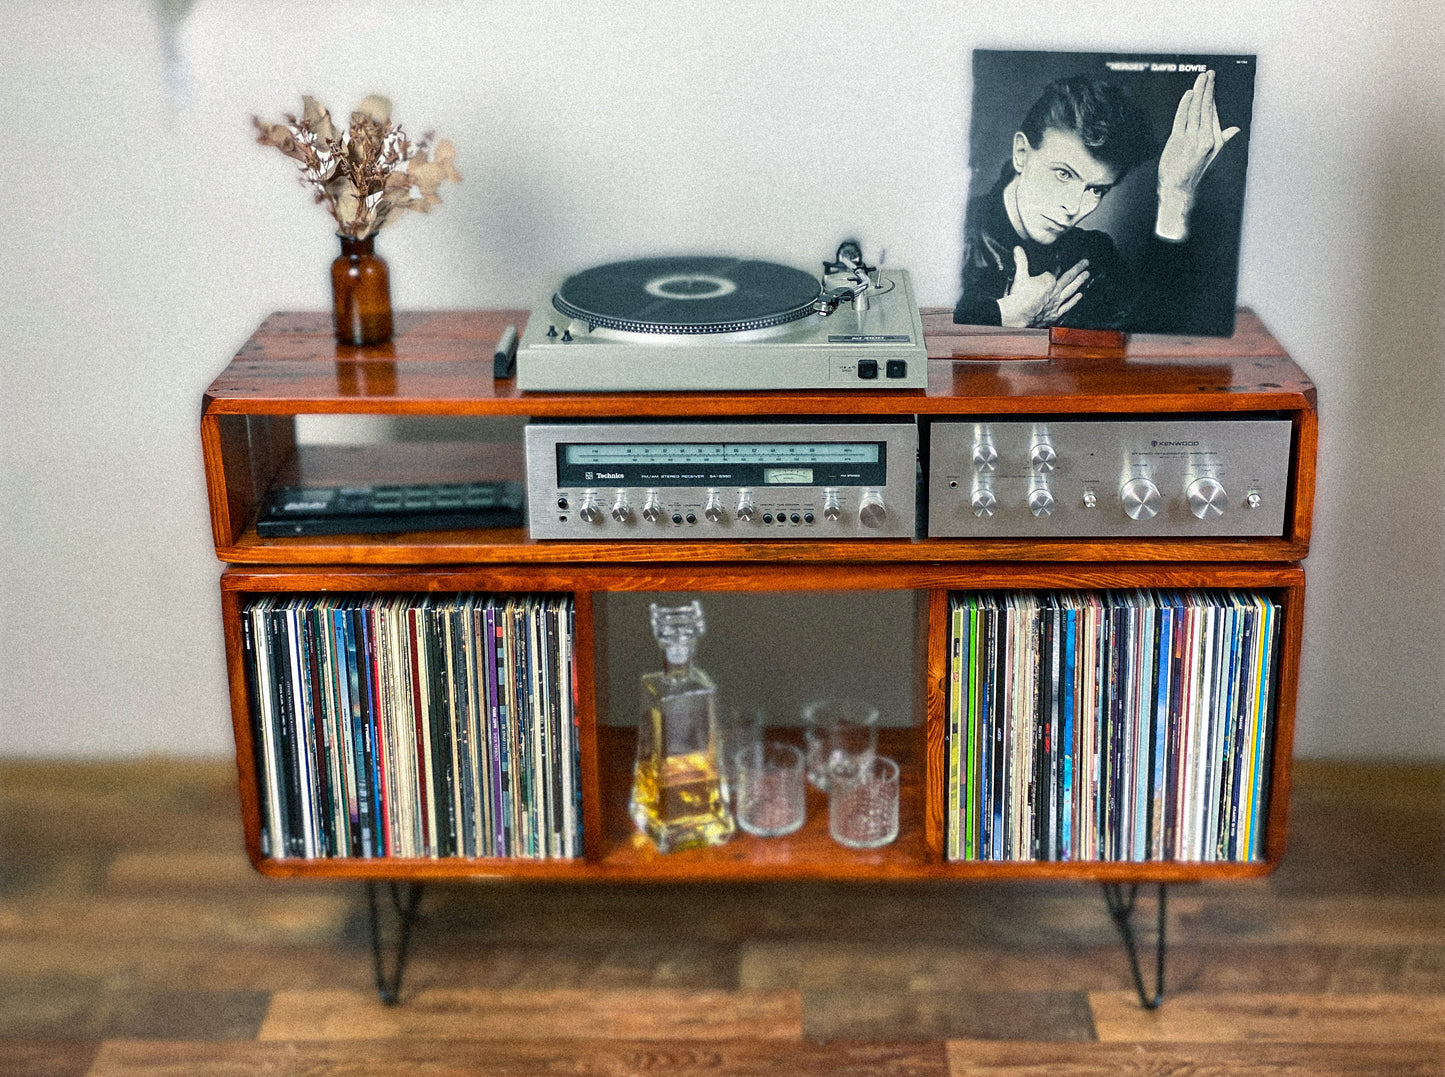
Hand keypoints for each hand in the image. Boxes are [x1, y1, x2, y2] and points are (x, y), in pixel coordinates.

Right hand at [996, 247, 1089, 327]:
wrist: (1018, 315)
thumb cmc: (1019, 297)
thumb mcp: (1020, 276)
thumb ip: (1021, 261)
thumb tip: (1018, 249)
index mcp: (1048, 280)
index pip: (1055, 269)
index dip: (1058, 265)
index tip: (1060, 261)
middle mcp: (1055, 290)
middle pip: (1069, 277)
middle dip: (1078, 269)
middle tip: (1085, 263)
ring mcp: (1057, 302)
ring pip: (1071, 289)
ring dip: (1079, 281)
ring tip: (1086, 275)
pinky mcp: (1055, 313)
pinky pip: (1067, 306)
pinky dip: (1074, 300)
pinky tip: (1080, 295)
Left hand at [1156, 69, 1239, 240]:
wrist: (1178, 188)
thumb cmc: (1192, 171)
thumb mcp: (1212, 155)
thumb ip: (1223, 139)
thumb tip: (1235, 129)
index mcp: (1215, 140)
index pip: (1213, 112)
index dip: (1212, 95)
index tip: (1212, 81)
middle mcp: (1206, 138)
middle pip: (1207, 108)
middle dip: (1208, 88)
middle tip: (1208, 73)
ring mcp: (1192, 139)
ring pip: (1196, 110)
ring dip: (1198, 92)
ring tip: (1200, 78)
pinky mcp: (1179, 141)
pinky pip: (1182, 118)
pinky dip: (1185, 105)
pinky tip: (1189, 94)